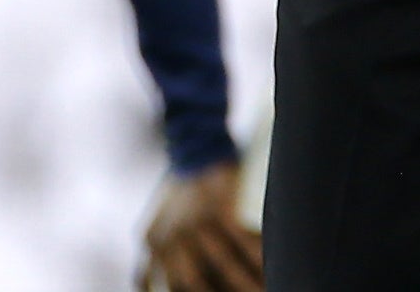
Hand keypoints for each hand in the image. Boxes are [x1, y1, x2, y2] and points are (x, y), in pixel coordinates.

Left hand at [141, 161, 261, 291]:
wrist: (197, 143)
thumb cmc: (184, 188)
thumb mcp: (158, 222)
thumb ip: (157, 254)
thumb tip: (158, 290)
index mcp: (152, 240)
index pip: (165, 285)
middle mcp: (168, 233)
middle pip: (191, 283)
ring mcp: (192, 220)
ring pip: (222, 267)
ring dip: (245, 283)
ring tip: (263, 289)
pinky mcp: (217, 207)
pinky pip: (241, 243)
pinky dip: (256, 259)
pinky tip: (268, 267)